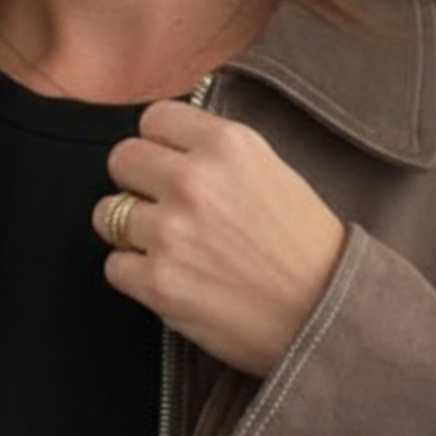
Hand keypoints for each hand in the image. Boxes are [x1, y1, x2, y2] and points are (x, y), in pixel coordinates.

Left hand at [98, 101, 345, 374]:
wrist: (327, 316)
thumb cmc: (309, 249)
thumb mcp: (274, 172)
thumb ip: (219, 154)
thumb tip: (173, 145)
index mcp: (228, 145)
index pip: (155, 119)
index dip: (160, 144)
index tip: (169, 163)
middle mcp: (194, 181)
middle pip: (122, 160)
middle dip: (137, 183)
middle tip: (162, 207)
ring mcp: (172, 233)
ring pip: (108, 214)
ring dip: (130, 230)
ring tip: (167, 246)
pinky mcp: (159, 283)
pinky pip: (114, 266)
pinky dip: (135, 274)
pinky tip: (171, 278)